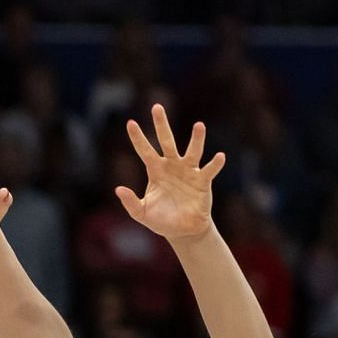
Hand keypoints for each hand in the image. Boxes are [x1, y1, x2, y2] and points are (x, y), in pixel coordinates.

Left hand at [116, 103, 224, 240]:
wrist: (182, 230)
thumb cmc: (161, 220)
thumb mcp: (141, 213)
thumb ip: (130, 202)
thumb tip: (118, 189)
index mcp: (156, 171)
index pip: (144, 151)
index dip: (138, 138)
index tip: (130, 123)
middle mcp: (172, 166)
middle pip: (166, 141)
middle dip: (161, 125)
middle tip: (156, 107)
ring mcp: (189, 171)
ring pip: (192, 151)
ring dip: (196, 139)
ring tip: (199, 126)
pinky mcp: (203, 181)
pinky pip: (209, 170)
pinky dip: (214, 164)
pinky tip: (219, 156)